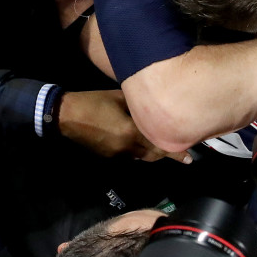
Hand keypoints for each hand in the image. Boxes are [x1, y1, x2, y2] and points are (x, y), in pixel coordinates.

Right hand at [58, 89, 189, 161]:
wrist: (67, 115)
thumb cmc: (94, 102)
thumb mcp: (119, 98)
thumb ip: (138, 107)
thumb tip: (153, 108)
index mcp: (131, 133)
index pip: (158, 145)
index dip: (175, 152)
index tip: (189, 157)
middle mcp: (126, 148)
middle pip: (152, 155)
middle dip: (166, 154)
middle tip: (182, 154)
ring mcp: (116, 154)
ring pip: (141, 157)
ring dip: (152, 153)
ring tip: (164, 146)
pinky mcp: (108, 155)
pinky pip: (129, 155)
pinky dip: (138, 150)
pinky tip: (141, 142)